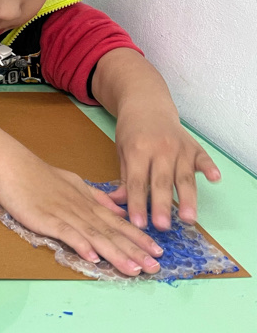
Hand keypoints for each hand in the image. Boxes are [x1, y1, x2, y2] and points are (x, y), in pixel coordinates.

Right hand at [0, 158, 164, 276]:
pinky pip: (67, 233)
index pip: (119, 223)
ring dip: (115, 253)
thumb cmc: (41, 176)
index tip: (158, 252)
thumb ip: (97, 198)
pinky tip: (93, 258)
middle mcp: (82, 210)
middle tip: (155, 268)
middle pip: (112, 233)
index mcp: (89, 204)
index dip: (139, 239)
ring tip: (133, 269)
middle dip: (135, 251)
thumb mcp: (75, 183)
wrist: (14, 165)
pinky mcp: (46, 219)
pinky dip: (81, 245)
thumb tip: (119, 211)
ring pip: (95, 236)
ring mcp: (64, 215)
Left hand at [109, 105, 220, 230]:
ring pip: (184, 176)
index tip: (139, 224)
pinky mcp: (194, 146)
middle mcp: (160, 149)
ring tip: (188, 219)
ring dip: (186, 198)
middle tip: (162, 227)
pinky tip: (214, 179)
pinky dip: (209, 168)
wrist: (147, 105)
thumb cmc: (132, 133)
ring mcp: (180, 147)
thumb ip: (124, 179)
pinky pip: (203, 159)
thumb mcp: (121, 152)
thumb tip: (118, 203)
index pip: (137, 182)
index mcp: (137, 151)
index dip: (137, 204)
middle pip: (161, 182)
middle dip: (162, 205)